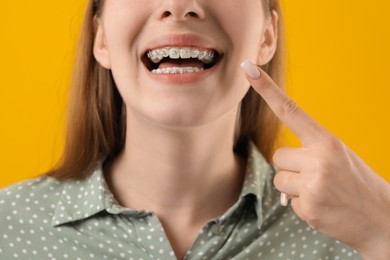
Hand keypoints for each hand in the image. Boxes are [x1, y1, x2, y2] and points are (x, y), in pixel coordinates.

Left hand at [240, 60, 389, 258]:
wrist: (382, 219)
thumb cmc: (356, 184)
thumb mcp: (338, 157)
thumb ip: (309, 153)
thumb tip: (280, 166)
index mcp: (327, 141)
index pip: (290, 110)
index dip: (266, 89)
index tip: (247, 69)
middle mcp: (319, 158)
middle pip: (278, 156)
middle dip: (290, 168)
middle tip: (317, 178)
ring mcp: (313, 183)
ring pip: (278, 180)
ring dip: (293, 188)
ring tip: (321, 193)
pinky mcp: (309, 207)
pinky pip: (288, 202)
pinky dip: (301, 206)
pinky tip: (323, 208)